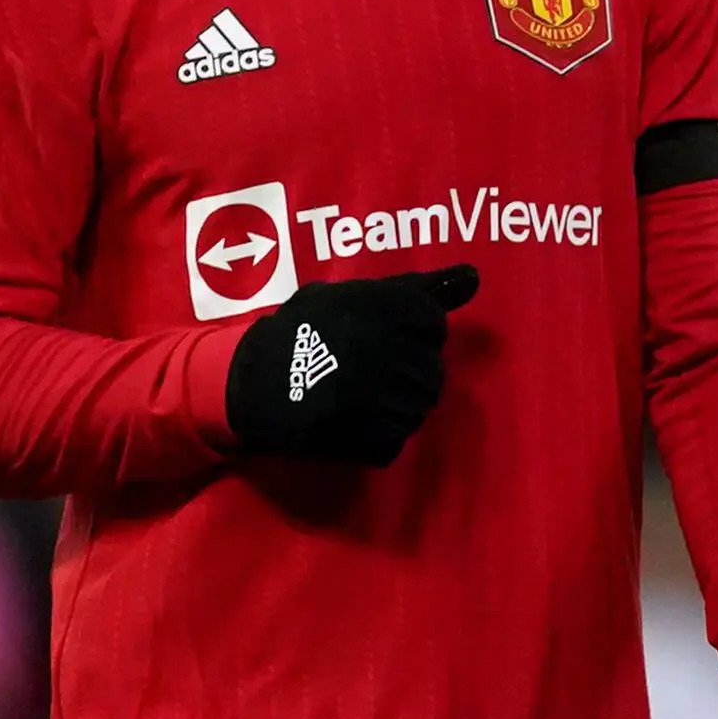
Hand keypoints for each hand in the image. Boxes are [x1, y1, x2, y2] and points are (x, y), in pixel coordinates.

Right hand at [225, 266, 475, 464]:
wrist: (243, 381)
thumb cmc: (302, 329)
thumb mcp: (354, 294)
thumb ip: (417, 288)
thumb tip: (474, 277)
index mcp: (383, 306)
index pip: (432, 323)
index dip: (412, 330)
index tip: (383, 333)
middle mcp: (384, 349)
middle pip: (432, 371)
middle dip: (408, 371)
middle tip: (370, 369)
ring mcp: (374, 396)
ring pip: (419, 408)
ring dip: (397, 405)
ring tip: (361, 394)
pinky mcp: (359, 435)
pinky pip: (394, 441)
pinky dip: (379, 436)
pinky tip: (353, 419)